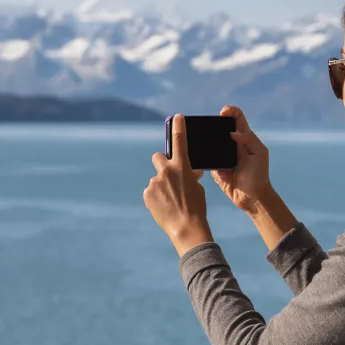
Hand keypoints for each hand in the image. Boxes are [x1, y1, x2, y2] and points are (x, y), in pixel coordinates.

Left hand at [144, 114, 213, 254]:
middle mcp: (166, 171)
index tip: (176, 117)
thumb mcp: (197, 188)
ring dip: (162, 186)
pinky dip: (157, 197)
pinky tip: (165, 206)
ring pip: (157, 179)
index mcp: (182, 166)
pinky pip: (151, 191)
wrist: (186, 228)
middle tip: (168, 174)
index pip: (179, 140)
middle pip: (158, 157)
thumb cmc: (196, 207)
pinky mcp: (147, 193)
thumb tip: (188, 172)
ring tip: (171, 201)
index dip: (178, 126)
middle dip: (162, 163)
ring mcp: (154, 182)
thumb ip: (189, 175)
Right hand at [211, 105, 272, 214]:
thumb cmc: (259, 175)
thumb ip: (249, 139)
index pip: (237, 118)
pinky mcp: (215, 169)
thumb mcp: (259, 154)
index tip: (223, 112)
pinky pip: (207, 161)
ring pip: (210, 144)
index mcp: (244, 138)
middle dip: (213, 126)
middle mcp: (231, 145)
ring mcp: (222, 156)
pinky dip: (208, 163)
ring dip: (208, 144)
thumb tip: (233, 133)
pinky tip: (217, 169)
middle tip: (208, 127)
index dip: (230, 111)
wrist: (251, 198)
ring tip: (211, 147)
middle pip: (219, 129)